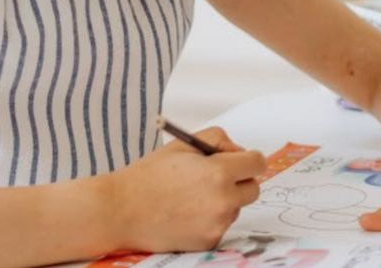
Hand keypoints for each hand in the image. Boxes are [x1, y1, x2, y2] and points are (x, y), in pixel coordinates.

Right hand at [111, 126, 266, 252]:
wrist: (122, 210)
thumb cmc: (150, 175)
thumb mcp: (184, 144)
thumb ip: (217, 140)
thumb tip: (237, 151)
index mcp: (218, 172)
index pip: (257, 163)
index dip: (249, 159)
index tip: (242, 161)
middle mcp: (223, 201)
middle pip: (253, 189)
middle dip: (240, 180)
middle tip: (216, 176)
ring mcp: (217, 224)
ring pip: (236, 207)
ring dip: (225, 200)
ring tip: (193, 195)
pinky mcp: (209, 241)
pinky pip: (221, 225)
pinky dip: (211, 218)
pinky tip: (187, 212)